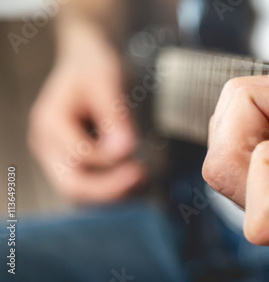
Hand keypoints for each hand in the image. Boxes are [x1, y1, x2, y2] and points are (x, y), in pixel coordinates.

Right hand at [28, 23, 144, 202]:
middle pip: (71, 184)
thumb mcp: (107, 84)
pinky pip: (86, 180)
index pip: (80, 156)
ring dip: (110, 188)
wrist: (84, 60)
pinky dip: (108, 182)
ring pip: (78, 188)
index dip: (111, 157)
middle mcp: (46, 142)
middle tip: (140, 175)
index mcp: (51, 122)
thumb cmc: (93, 67)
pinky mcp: (68, 157)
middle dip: (108, 187)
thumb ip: (115, 118)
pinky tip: (131, 173)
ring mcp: (54, 152)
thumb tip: (126, 150)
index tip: (136, 147)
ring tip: (140, 175)